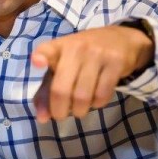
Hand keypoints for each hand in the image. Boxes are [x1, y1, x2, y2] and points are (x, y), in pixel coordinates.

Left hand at [31, 25, 153, 122]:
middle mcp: (75, 48)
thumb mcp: (61, 68)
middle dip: (59, 110)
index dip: (41, 56)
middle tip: (60, 116)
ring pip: (82, 96)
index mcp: (58, 47)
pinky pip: (102, 94)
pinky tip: (95, 99)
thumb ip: (46, 92)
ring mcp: (97, 54)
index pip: (46, 50)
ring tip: (79, 108)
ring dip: (79, 110)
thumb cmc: (82, 57)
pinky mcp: (116, 62)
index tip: (37, 62)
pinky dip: (97, 104)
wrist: (120, 40)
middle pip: (61, 88)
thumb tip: (42, 118)